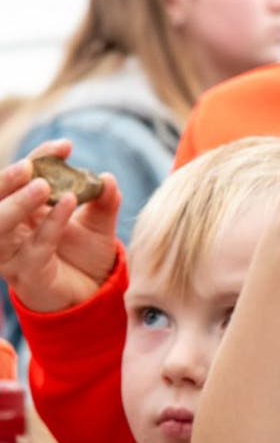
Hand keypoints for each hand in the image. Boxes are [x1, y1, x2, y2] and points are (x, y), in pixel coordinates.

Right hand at [0, 140, 121, 311]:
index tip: (66, 146)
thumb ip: (104, 201)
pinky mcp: (26, 273)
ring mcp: (13, 253)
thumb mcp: (99, 224)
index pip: (21, 178)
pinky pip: (33, 247)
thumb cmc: (86, 256)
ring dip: (17, 202)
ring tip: (43, 184)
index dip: (40, 158)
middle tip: (31, 164)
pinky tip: (66, 204)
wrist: (92, 296)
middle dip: (8, 178)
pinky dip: (49, 224)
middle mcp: (11, 229)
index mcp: (23, 209)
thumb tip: (107, 178)